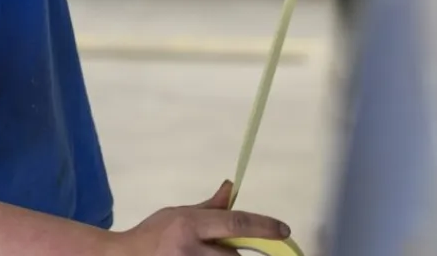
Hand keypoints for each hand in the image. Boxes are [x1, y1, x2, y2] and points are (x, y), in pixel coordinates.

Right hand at [109, 180, 290, 255]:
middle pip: (234, 254)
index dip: (263, 225)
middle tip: (217, 248)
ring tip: (206, 252)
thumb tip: (232, 188)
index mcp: (189, 225)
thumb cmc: (153, 234)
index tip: (283, 230)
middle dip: (234, 251)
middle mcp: (191, 249)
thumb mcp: (178, 213)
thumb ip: (209, 206)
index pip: (235, 223)